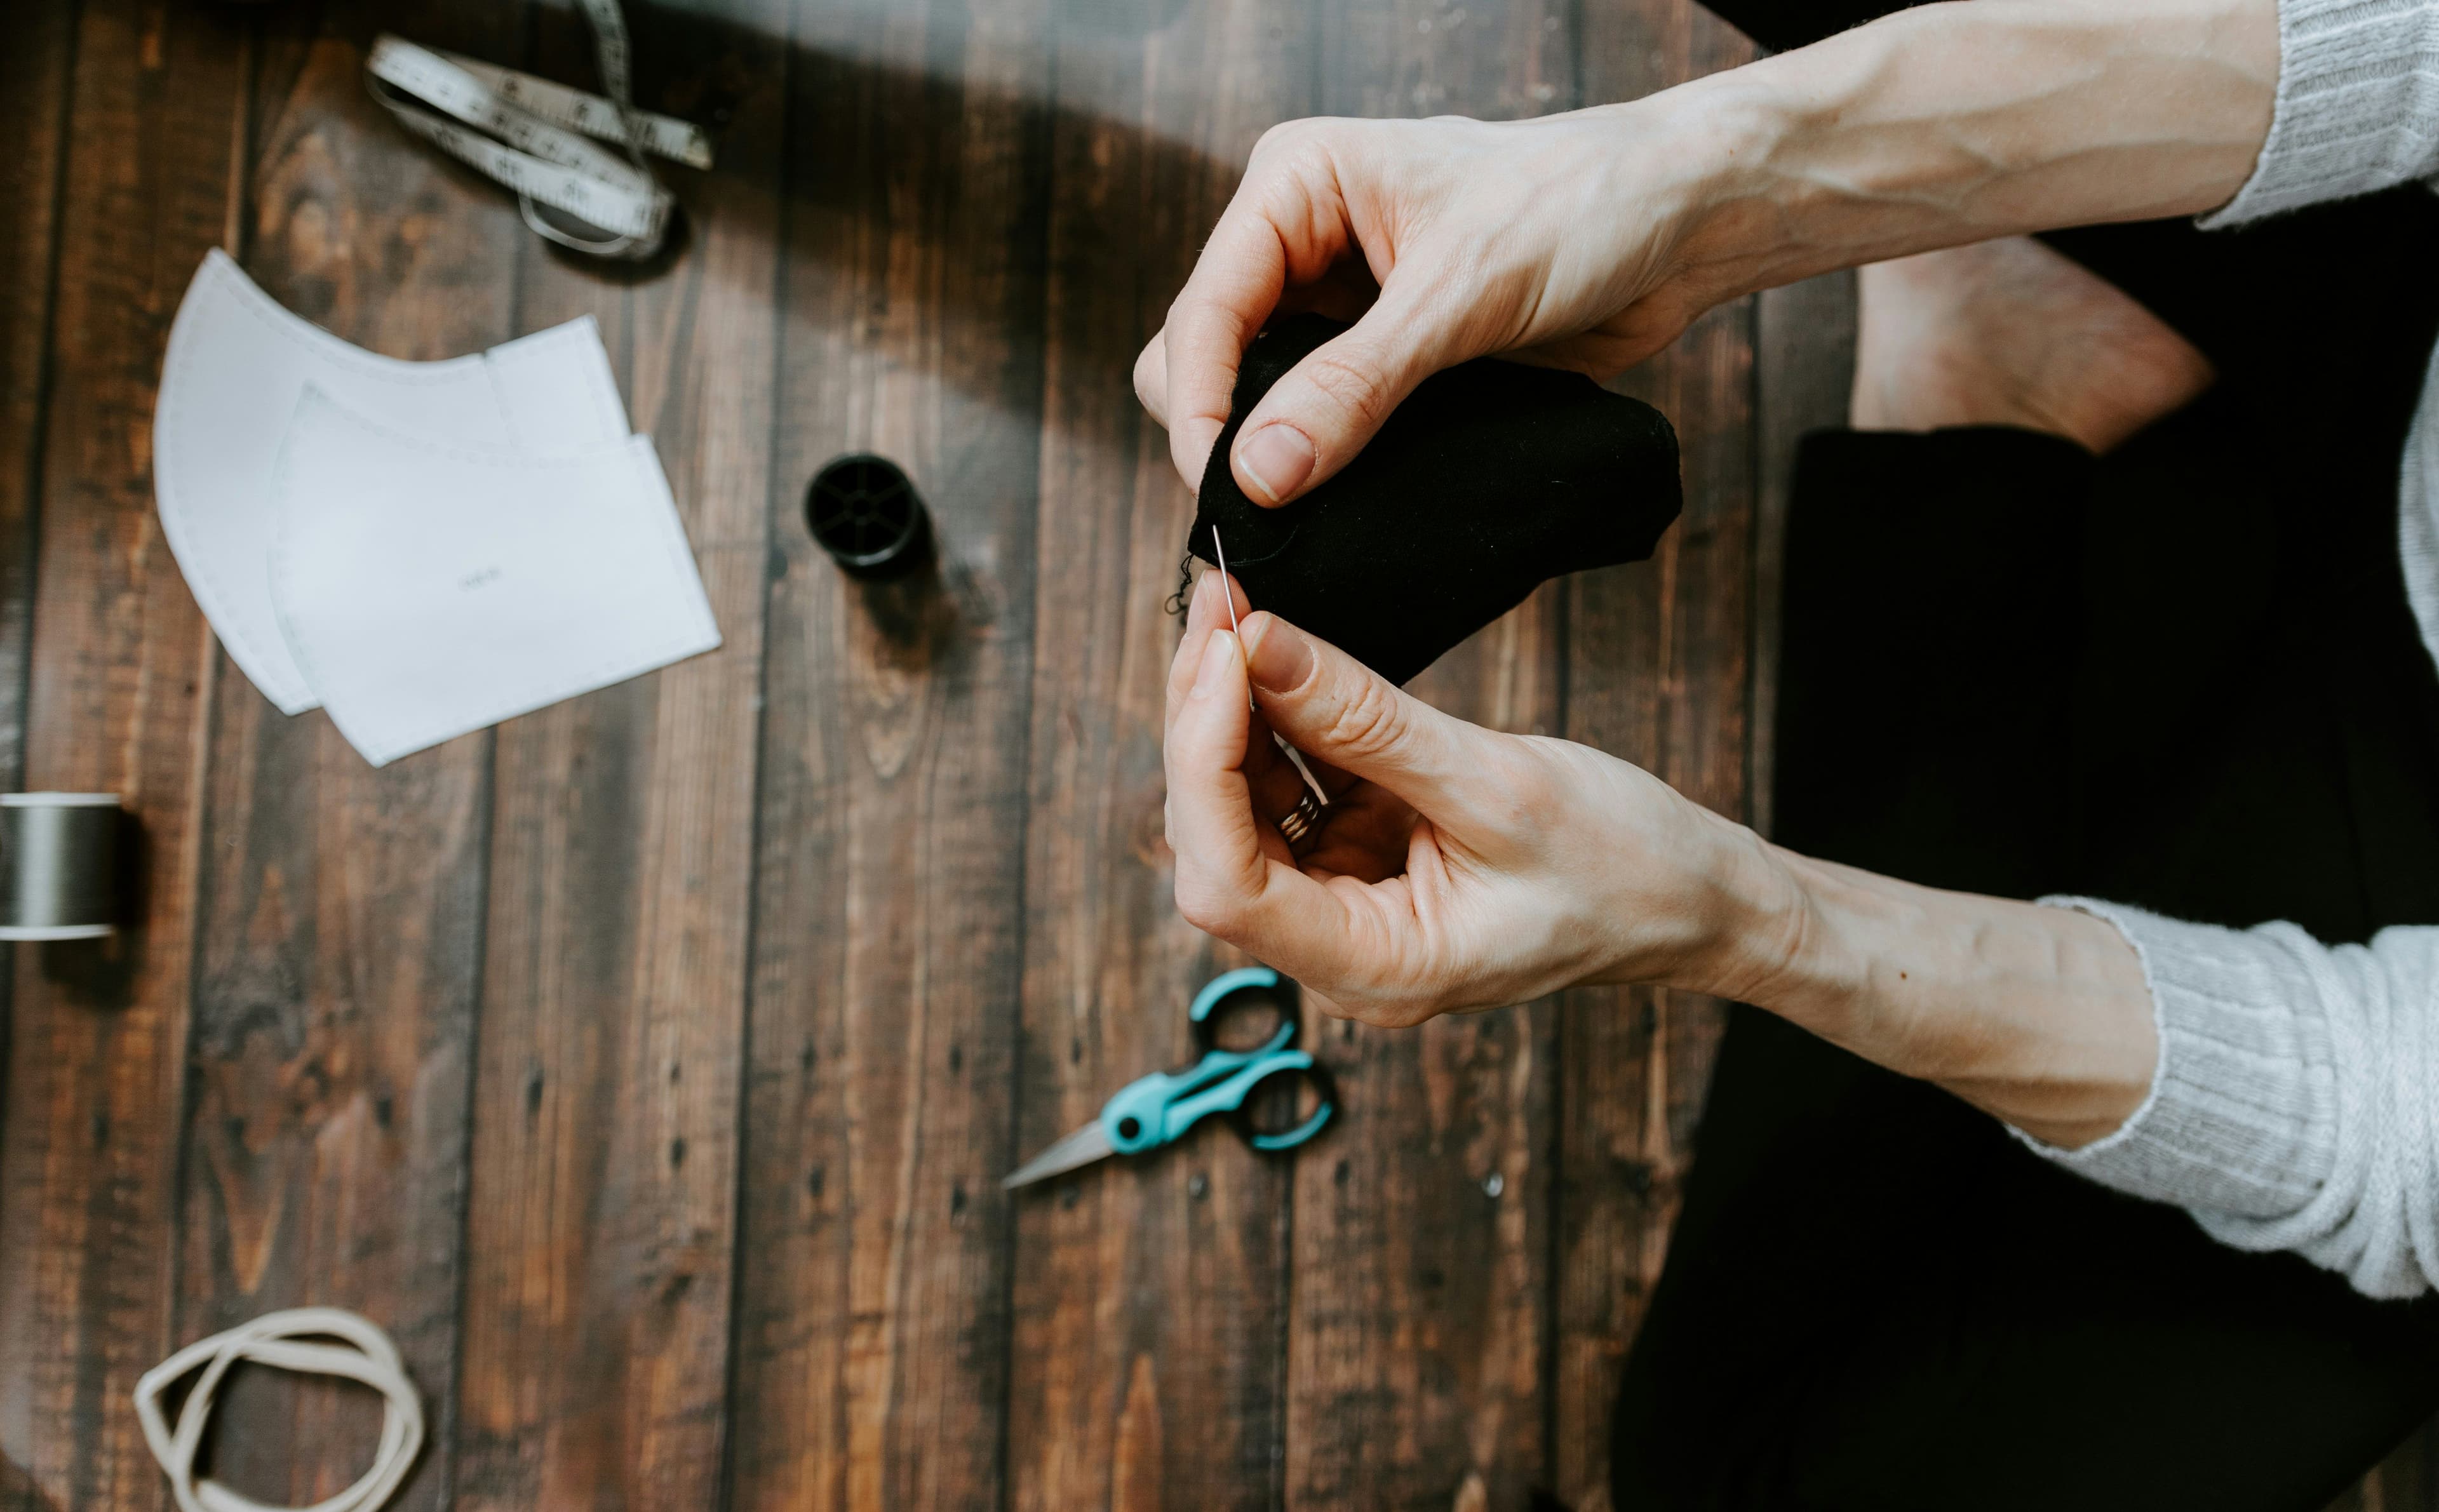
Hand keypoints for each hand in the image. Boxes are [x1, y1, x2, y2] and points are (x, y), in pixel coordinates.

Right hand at [1134, 107, 1733, 507]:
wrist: (1680, 223)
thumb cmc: (1579, 208)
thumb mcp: (1461, 295)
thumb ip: (1354, 386)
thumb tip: (1259, 474)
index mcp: (1295, 184)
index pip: (1204, 309)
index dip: (1202, 408)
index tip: (1226, 495)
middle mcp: (1299, 239)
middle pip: (1201, 357)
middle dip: (1223, 437)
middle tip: (1264, 516)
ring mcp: (1335, 302)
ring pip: (1249, 398)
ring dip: (1271, 459)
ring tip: (1303, 517)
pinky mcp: (1378, 358)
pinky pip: (1315, 425)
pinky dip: (1319, 467)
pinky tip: (1340, 505)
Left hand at [1161, 570, 1785, 1024]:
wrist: (1696, 898)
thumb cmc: (1623, 866)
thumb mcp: (1497, 784)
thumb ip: (1366, 722)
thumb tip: (1258, 645)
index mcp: (1373, 967)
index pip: (1225, 886)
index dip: (1201, 767)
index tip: (1224, 656)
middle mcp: (1339, 950)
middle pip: (1215, 840)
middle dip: (1203, 721)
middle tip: (1219, 605)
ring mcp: (1346, 904)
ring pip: (1242, 805)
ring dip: (1232, 711)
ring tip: (1240, 614)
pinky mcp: (1361, 858)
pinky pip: (1291, 788)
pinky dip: (1279, 720)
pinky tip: (1280, 656)